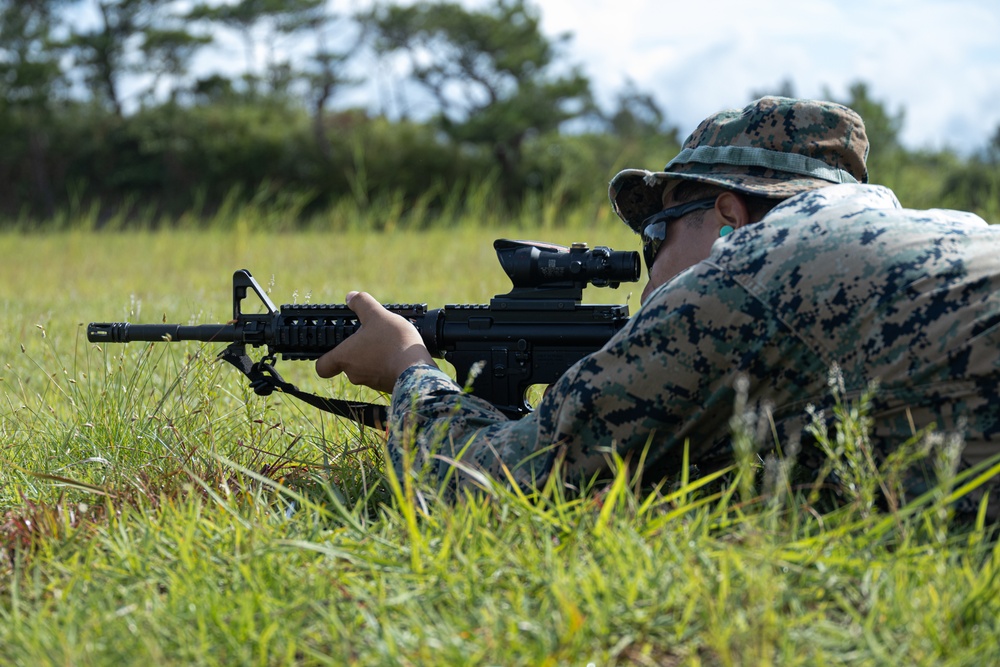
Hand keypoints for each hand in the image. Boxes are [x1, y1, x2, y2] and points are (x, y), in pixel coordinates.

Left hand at [315, 291, 435, 393]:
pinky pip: (381, 373)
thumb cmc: (393, 343)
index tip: (332, 347)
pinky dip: (386, 363)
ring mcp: (371, 382)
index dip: (324, 357)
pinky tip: (398, 351)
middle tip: (369, 335)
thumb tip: (351, 297)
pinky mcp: (387, 386)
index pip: (322, 366)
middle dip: (357, 349)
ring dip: (373, 355)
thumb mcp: (377, 315)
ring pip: (365, 368)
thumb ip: (362, 303)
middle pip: (347, 363)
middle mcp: (354, 373)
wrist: (418, 370)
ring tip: (388, 341)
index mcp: (345, 357)